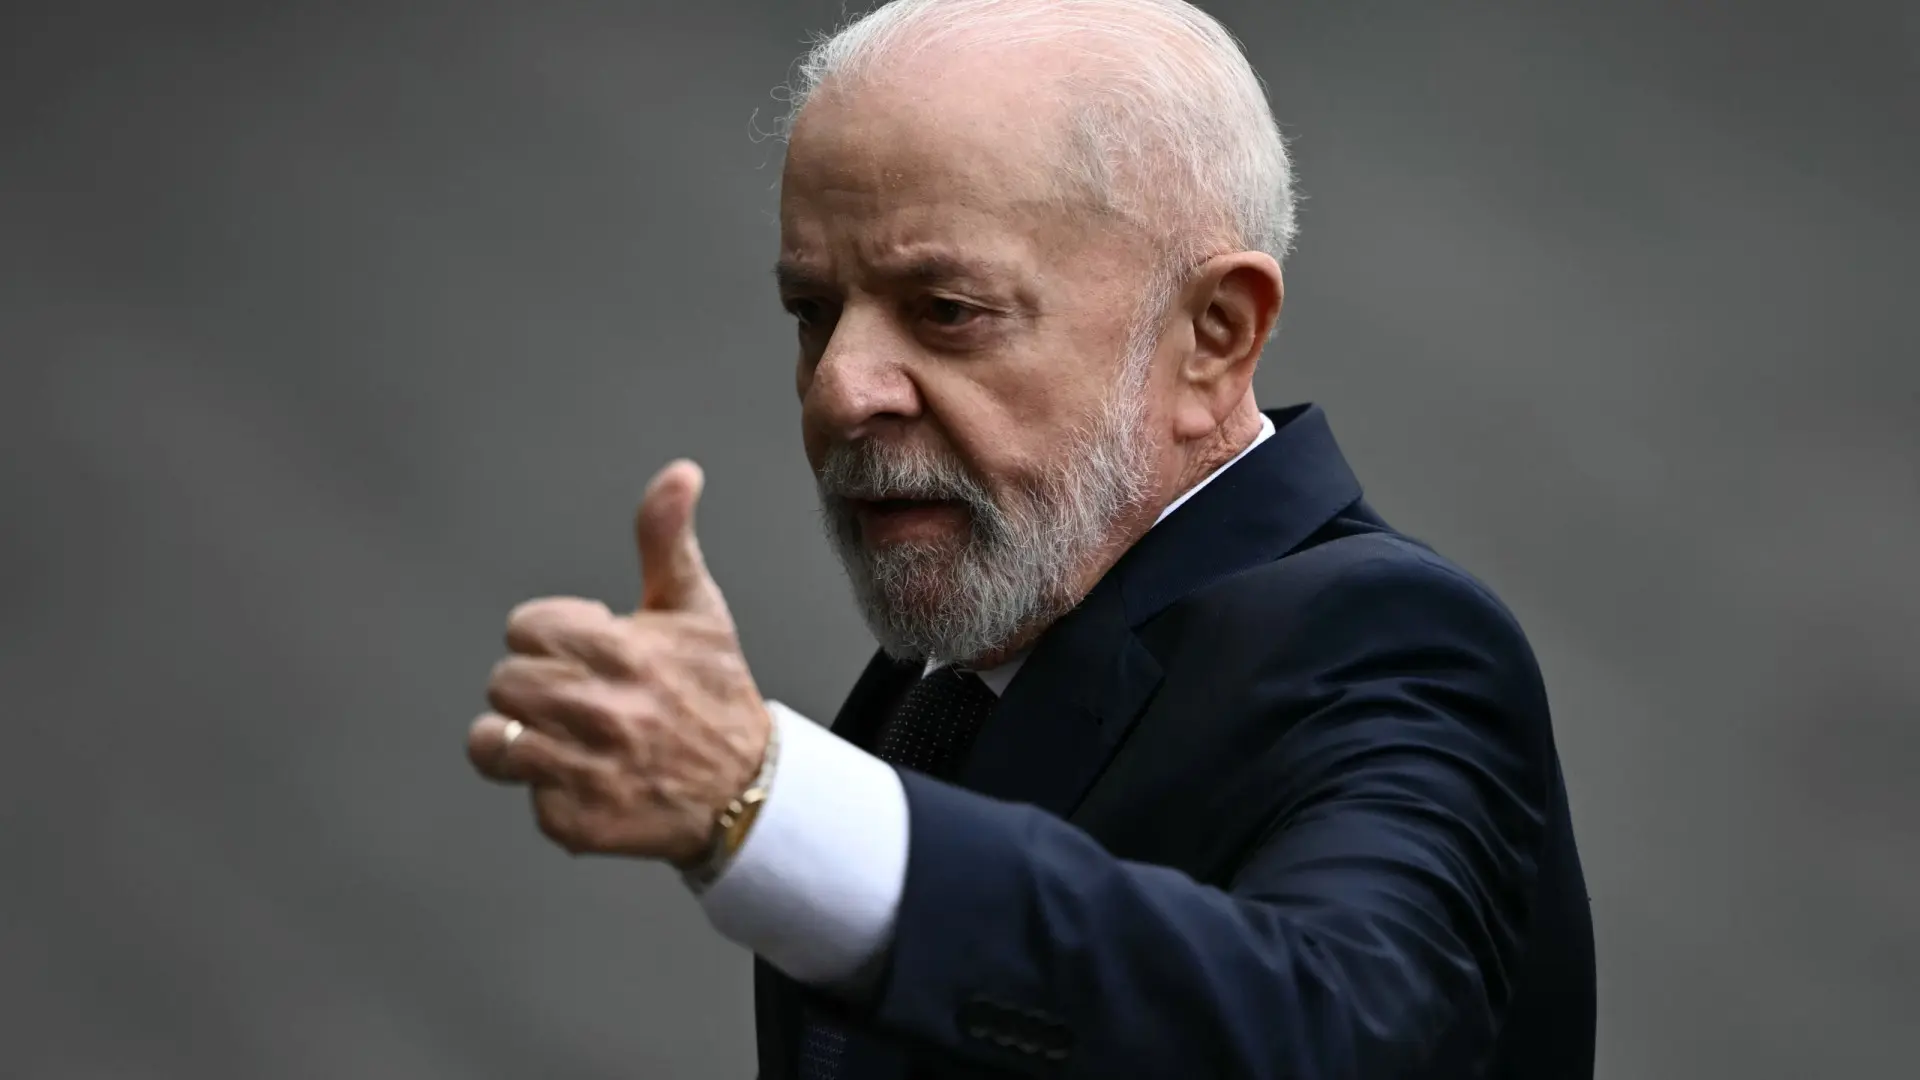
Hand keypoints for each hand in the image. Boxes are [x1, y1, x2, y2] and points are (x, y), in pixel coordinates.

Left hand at [466, 460, 769, 866]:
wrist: (750, 789)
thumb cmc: (716, 692)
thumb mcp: (697, 609)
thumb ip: (668, 538)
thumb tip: (679, 473)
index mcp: (621, 651)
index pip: (523, 627)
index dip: (550, 636)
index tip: (586, 650)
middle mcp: (601, 711)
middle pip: (503, 682)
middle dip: (535, 685)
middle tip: (576, 696)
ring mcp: (587, 772)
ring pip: (491, 742)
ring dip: (519, 740)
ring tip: (561, 738)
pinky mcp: (577, 823)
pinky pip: (523, 797)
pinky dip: (551, 792)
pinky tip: (590, 779)